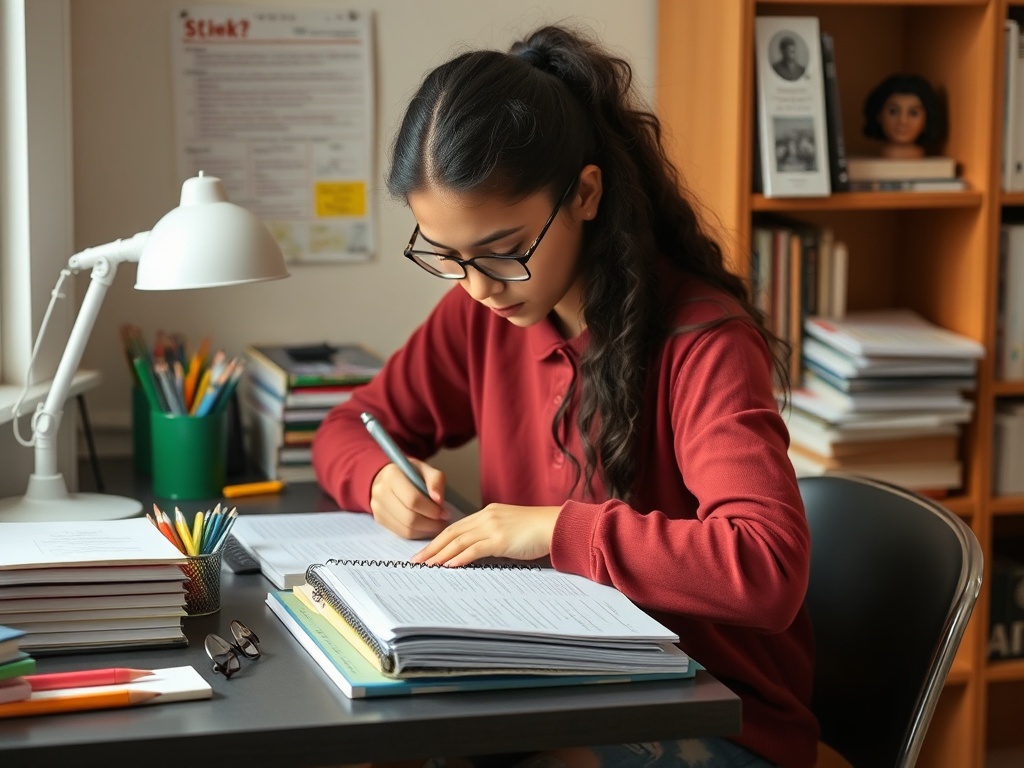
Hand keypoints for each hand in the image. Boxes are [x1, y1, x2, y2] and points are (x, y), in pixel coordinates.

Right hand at [369, 459, 447, 539]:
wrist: (387, 477)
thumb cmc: (410, 474)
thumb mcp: (425, 469)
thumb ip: (435, 480)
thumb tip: (439, 500)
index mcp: (392, 475)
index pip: (413, 500)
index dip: (432, 509)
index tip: (445, 513)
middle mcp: (381, 492)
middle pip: (409, 517)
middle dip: (431, 523)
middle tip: (443, 521)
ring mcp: (378, 508)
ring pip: (406, 529)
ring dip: (426, 530)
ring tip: (437, 525)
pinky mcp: (379, 519)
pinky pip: (401, 533)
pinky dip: (417, 533)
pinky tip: (426, 527)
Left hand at [411, 504, 560, 566]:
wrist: (556, 525)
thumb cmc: (537, 530)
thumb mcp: (510, 529)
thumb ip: (493, 537)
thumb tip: (477, 553)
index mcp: (488, 513)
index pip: (456, 527)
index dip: (438, 540)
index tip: (426, 551)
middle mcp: (487, 517)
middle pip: (451, 533)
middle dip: (432, 548)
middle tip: (416, 561)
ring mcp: (493, 527)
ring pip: (459, 541)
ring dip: (440, 555)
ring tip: (427, 566)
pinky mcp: (500, 539)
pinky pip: (474, 549)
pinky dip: (459, 558)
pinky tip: (449, 566)